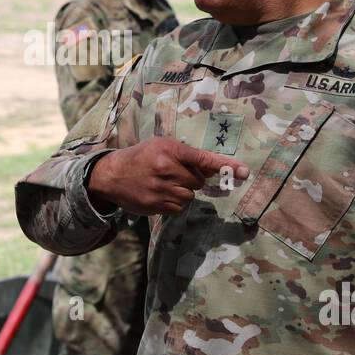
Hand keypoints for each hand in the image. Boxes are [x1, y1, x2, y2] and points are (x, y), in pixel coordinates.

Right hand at [87, 137, 248, 215]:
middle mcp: (165, 169)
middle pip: (198, 181)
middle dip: (191, 179)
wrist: (111, 175)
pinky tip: (160, 194)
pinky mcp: (155, 206)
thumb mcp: (162, 146)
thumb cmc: (141, 157)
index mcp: (169, 150)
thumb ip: (188, 155)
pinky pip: (178, 208)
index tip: (243, 171)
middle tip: (174, 174)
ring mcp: (160, 189)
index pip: (202, 158)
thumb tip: (218, 168)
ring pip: (189, 197)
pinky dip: (174, 203)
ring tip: (165, 184)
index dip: (225, 165)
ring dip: (182, 192)